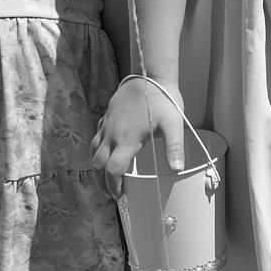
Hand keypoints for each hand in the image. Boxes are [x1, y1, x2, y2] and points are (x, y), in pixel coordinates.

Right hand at [92, 76, 184, 197]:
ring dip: (97, 166)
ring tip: (106, 175)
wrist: (148, 74)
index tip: (120, 196)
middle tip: (112, 192)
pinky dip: (98, 148)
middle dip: (102, 181)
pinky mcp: (106, 117)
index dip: (114, 186)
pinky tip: (108, 150)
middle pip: (97, 165)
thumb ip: (175, 147)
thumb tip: (177, 169)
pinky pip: (96, 136)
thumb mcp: (173, 125)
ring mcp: (107, 125)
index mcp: (126, 141)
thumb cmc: (162, 100)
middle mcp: (112, 135)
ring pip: (93, 151)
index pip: (113, 170)